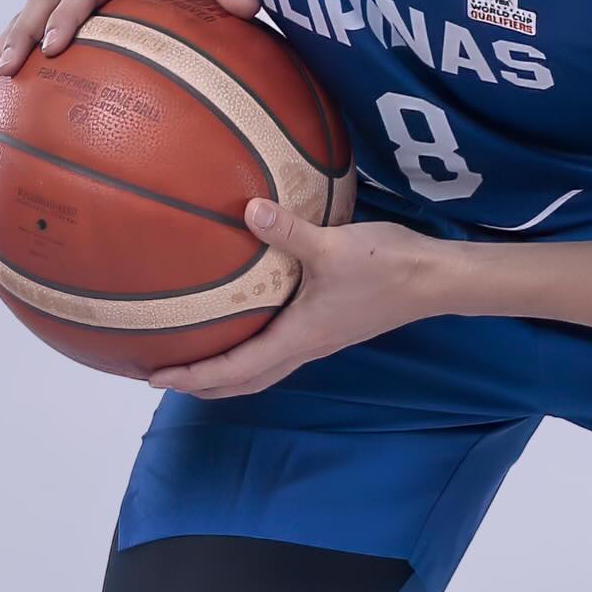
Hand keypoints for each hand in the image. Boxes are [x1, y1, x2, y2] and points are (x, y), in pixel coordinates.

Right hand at [0, 0, 259, 96]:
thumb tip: (251, 7)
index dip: (69, 13)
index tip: (56, 46)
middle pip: (43, 1)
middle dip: (21, 36)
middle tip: (5, 71)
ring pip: (27, 16)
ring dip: (3, 48)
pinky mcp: (67, 8)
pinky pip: (32, 30)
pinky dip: (12, 55)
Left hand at [146, 199, 437, 396]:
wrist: (434, 279)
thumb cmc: (386, 266)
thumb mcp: (332, 245)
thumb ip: (287, 231)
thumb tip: (248, 208)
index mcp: (299, 337)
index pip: (235, 368)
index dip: (194, 375)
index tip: (156, 377)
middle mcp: (306, 346)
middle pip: (246, 381)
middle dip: (204, 384)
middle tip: (165, 376)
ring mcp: (320, 339)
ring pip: (265, 369)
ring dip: (228, 372)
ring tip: (197, 360)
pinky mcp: (331, 326)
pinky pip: (281, 350)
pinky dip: (252, 352)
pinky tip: (246, 326)